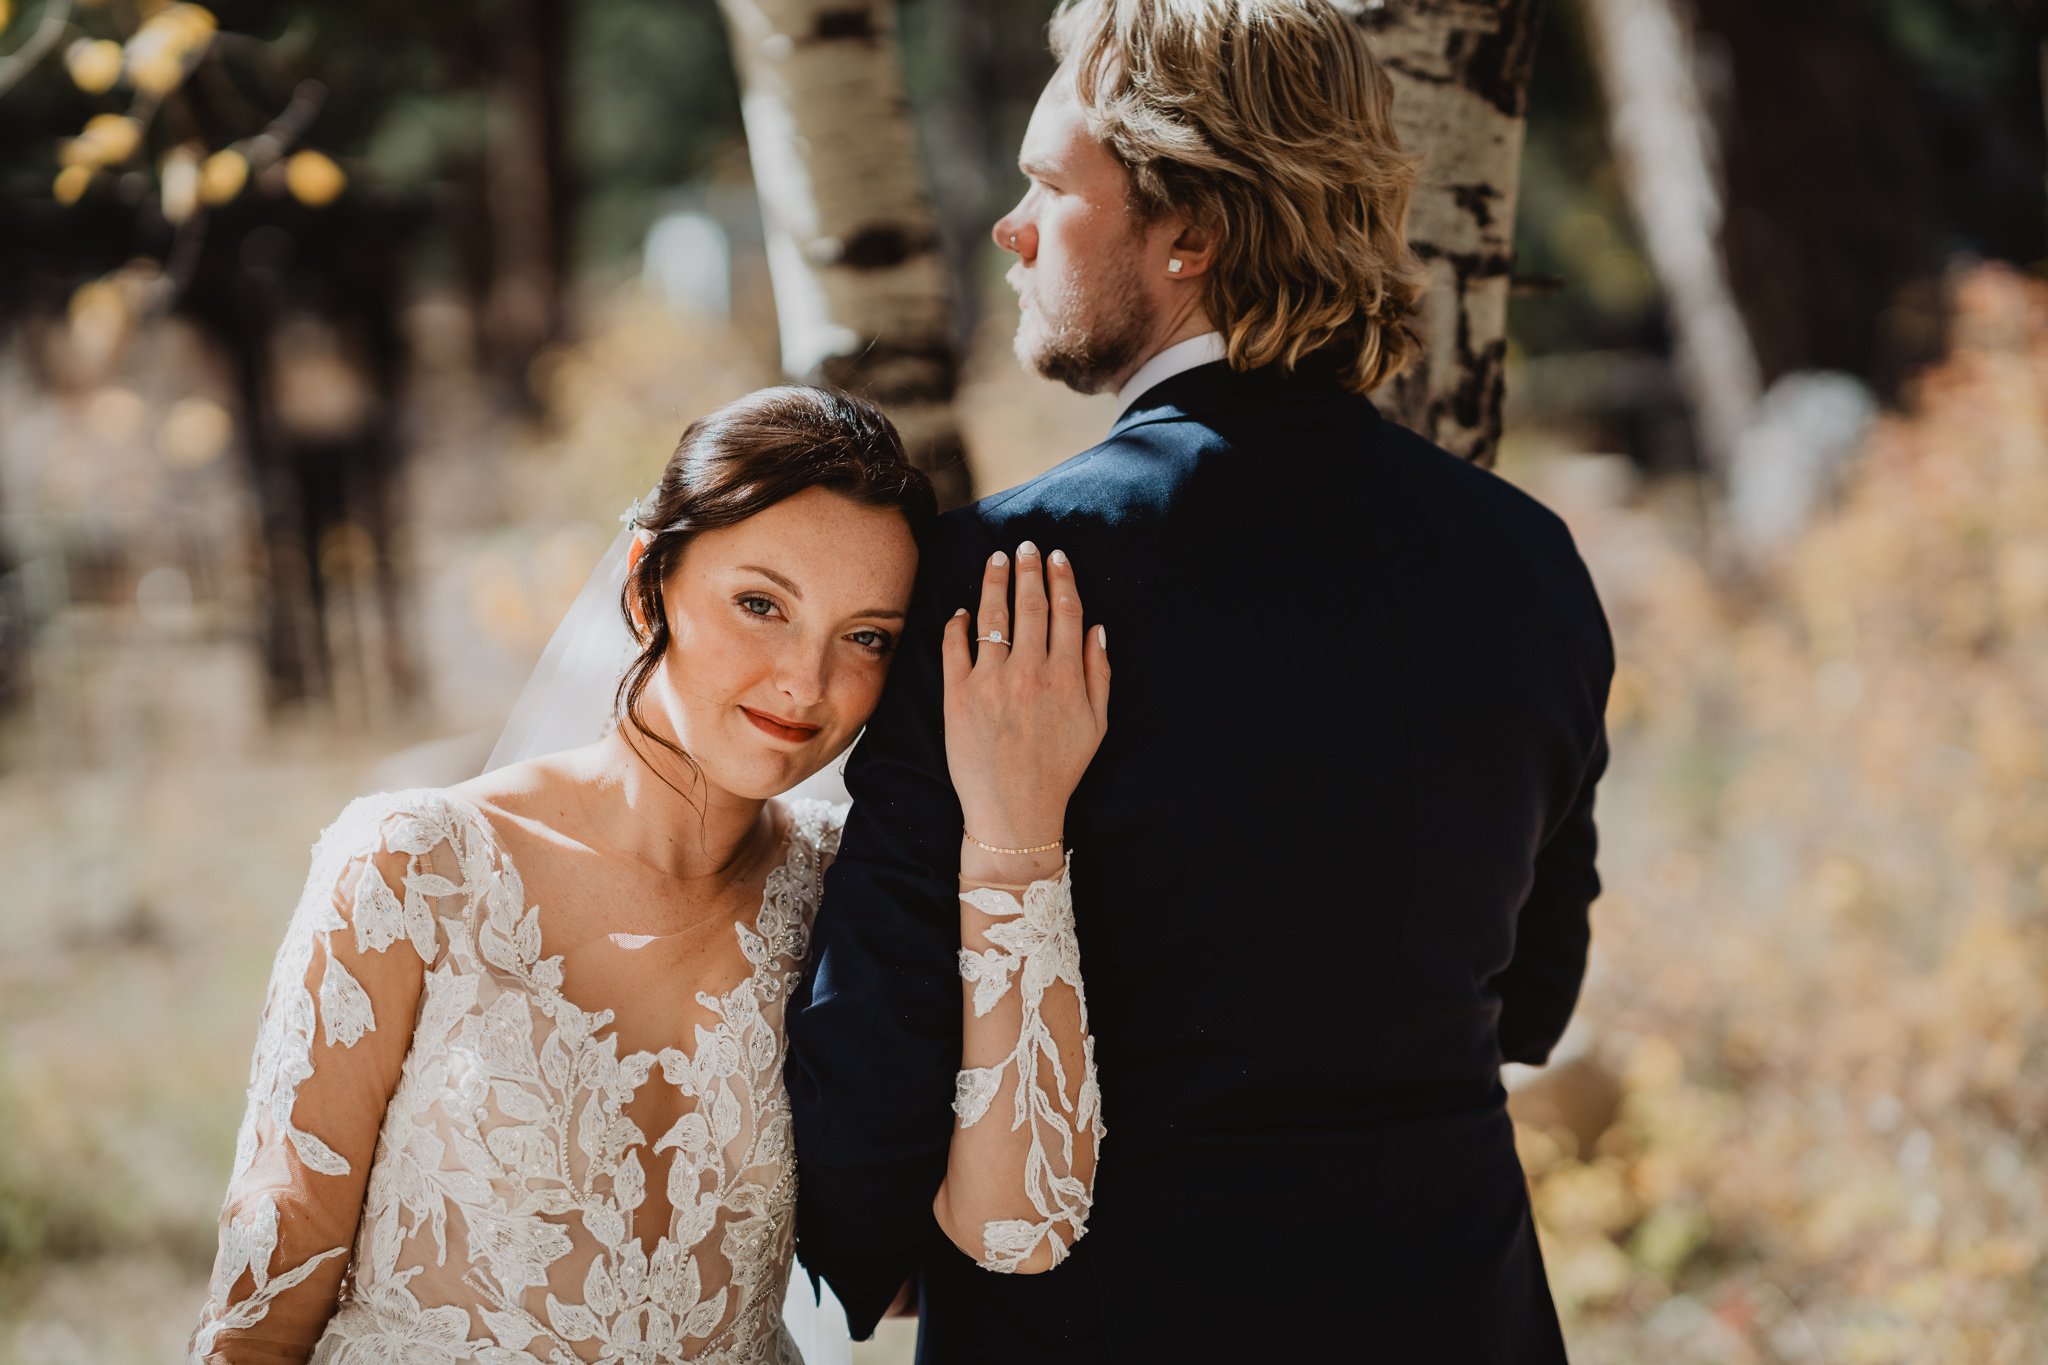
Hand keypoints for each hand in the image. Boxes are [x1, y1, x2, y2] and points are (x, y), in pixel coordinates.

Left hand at [942, 542, 1109, 847]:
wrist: (1014, 811)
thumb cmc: (1059, 770)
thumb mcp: (1096, 725)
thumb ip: (1099, 674)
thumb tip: (1097, 629)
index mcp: (1065, 678)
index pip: (1065, 613)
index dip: (1061, 580)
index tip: (1056, 556)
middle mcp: (1028, 673)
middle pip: (1029, 606)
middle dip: (1028, 570)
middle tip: (1025, 546)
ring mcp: (990, 682)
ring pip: (992, 618)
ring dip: (994, 583)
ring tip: (995, 560)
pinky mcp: (957, 696)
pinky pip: (955, 647)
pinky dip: (958, 623)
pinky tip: (962, 610)